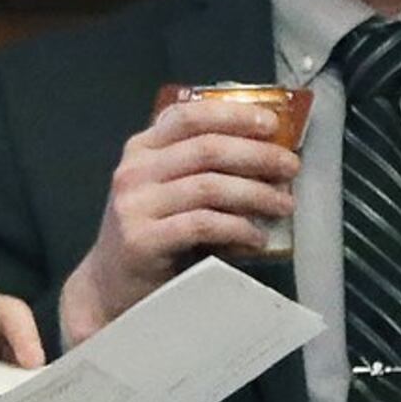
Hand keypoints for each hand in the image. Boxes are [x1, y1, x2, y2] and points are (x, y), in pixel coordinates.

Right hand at [57, 97, 301, 346]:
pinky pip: (202, 224)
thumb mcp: (167, 190)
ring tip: (283, 204)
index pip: (189, 116)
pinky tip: (256, 237)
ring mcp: (135, 204)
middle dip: (257, 155)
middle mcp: (134, 170)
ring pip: (209, 186)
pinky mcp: (142, 239)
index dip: (233, 115)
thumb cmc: (151, 233)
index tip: (271, 124)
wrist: (110, 286)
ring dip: (255, 193)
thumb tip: (267, 155)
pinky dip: (237, 228)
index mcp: (142, 149)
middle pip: (206, 149)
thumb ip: (200, 168)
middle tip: (290, 167)